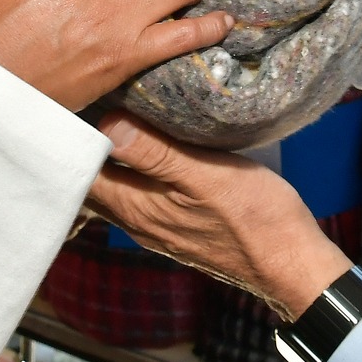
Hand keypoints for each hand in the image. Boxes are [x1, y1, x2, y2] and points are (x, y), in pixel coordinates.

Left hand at [88, 113, 350, 319]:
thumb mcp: (208, 176)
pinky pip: (136, 191)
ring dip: (108, 155)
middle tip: (84, 97)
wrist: (291, 263)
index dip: (69, 136)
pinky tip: (145, 146)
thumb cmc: (256, 219)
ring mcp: (154, 225)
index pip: (79, 172)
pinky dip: (130, 167)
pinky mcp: (173, 224)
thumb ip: (156, 153)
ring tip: (109, 111)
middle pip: (91, 179)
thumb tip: (107, 125)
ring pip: (114, 185)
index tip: (70, 98)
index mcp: (135, 207)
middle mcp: (135, 220)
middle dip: (83, 143)